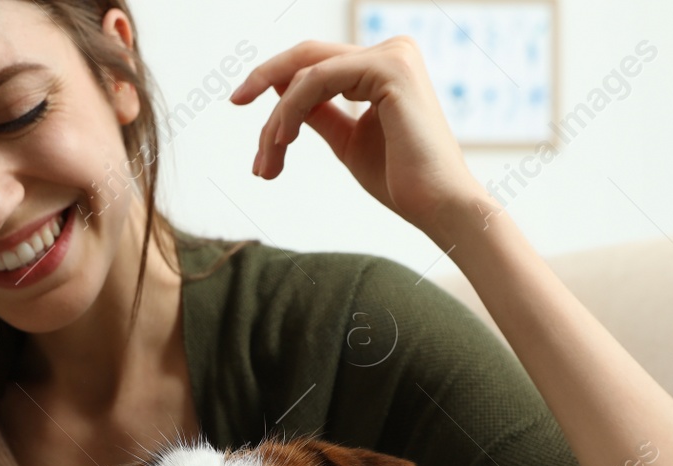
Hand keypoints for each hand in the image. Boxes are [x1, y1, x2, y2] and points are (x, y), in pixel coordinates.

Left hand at [229, 36, 488, 241]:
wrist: (439, 208)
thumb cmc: (401, 182)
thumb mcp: (347, 141)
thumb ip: (317, 112)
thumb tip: (281, 90)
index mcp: (385, 65)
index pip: (317, 63)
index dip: (276, 82)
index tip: (243, 109)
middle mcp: (393, 50)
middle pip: (308, 56)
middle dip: (265, 80)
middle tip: (234, 101)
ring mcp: (393, 55)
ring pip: (307, 74)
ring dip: (277, 119)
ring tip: (267, 161)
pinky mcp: (390, 68)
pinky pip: (317, 83)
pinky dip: (291, 112)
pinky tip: (281, 144)